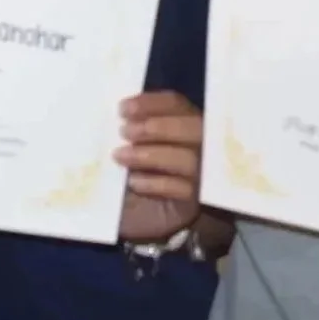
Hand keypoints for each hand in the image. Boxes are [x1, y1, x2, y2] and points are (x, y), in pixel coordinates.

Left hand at [114, 90, 202, 243]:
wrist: (135, 216)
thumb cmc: (131, 171)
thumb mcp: (128, 147)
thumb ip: (129, 127)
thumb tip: (118, 113)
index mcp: (182, 121)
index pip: (175, 103)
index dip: (150, 103)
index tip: (122, 108)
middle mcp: (199, 143)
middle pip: (192, 126)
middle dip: (157, 126)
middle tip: (124, 131)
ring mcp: (200, 173)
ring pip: (187, 158)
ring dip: (151, 154)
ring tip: (121, 156)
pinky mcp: (194, 200)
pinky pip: (182, 188)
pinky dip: (156, 182)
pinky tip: (134, 182)